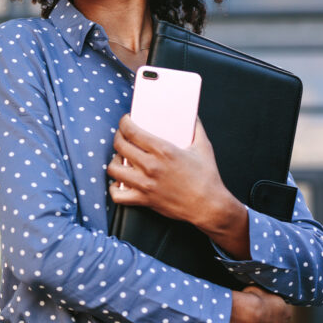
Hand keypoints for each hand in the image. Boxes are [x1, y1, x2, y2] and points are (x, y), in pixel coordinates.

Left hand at [107, 115, 249, 256]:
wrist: (208, 206)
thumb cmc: (207, 177)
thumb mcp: (204, 147)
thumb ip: (196, 128)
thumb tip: (193, 115)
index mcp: (163, 150)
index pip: (132, 131)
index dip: (124, 123)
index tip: (126, 121)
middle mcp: (150, 166)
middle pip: (119, 146)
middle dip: (118, 137)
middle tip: (122, 136)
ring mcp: (145, 184)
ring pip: (113, 169)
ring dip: (113, 161)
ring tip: (120, 158)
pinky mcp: (143, 200)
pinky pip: (117, 195)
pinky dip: (114, 188)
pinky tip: (119, 182)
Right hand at [228, 285, 291, 322]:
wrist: (242, 315)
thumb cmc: (251, 299)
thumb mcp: (260, 290)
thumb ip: (263, 296)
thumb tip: (259, 296)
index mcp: (285, 313)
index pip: (279, 312)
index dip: (268, 309)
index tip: (258, 306)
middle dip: (261, 322)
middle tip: (248, 316)